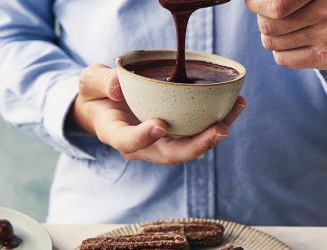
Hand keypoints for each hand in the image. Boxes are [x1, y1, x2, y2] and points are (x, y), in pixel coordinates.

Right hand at [69, 64, 246, 164]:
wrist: (104, 106)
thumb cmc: (97, 94)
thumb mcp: (90, 82)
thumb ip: (101, 81)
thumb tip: (118, 86)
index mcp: (114, 133)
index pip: (127, 142)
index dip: (143, 138)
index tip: (159, 125)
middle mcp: (140, 145)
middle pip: (169, 154)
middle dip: (196, 146)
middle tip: (220, 129)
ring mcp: (158, 142)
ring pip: (187, 147)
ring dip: (213, 134)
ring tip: (236, 109)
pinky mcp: (172, 134)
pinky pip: (194, 134)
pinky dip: (214, 122)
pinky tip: (233, 105)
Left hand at [246, 0, 326, 69]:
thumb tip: (253, 7)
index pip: (276, 8)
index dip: (259, 6)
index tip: (265, 4)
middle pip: (268, 26)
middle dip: (264, 19)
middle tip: (280, 14)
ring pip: (271, 43)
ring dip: (272, 35)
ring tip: (290, 24)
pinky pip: (282, 59)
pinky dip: (281, 50)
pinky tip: (296, 39)